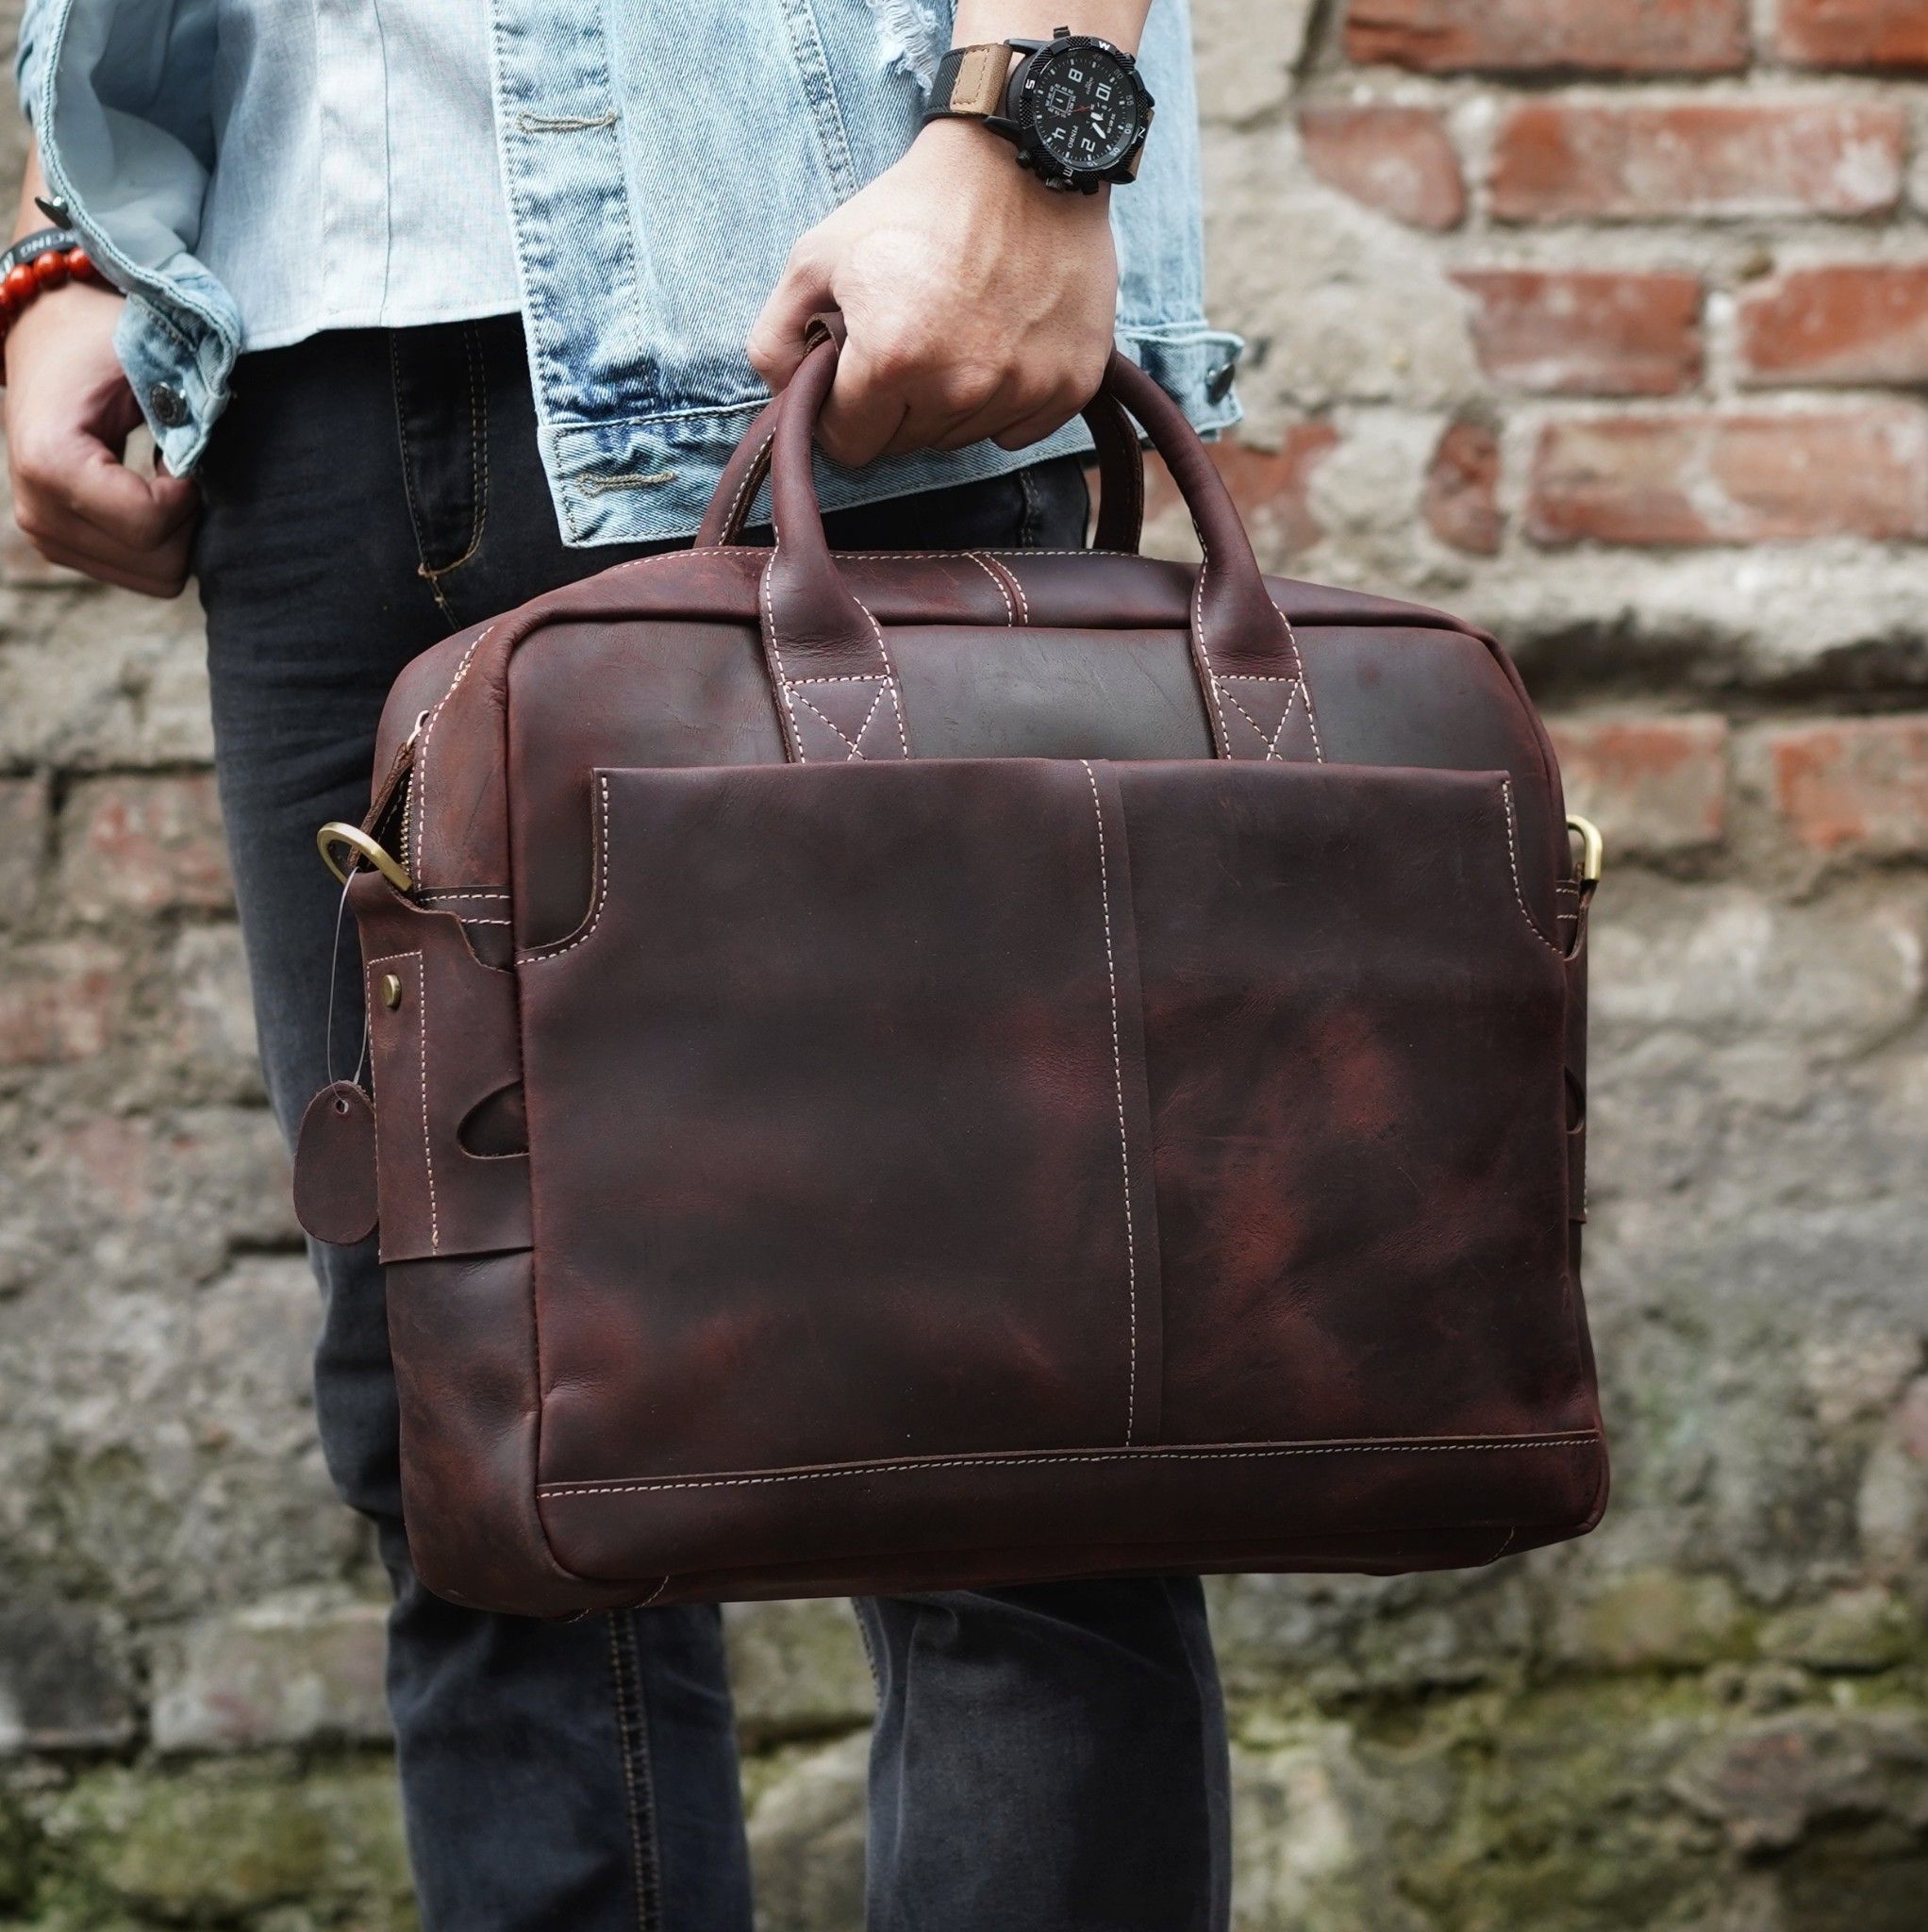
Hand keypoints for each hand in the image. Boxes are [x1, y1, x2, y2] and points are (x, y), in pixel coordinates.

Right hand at [4, 278, 197, 596]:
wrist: (48, 336)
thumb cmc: (101, 339)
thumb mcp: (149, 362)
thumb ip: (189, 417)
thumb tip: (226, 472)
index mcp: (50, 464)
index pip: (150, 527)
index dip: (188, 495)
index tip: (182, 450)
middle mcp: (39, 512)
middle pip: (158, 566)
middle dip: (186, 519)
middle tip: (174, 462)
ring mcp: (47, 536)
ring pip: (153, 577)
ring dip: (174, 530)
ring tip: (158, 474)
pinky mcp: (62, 546)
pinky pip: (141, 572)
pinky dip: (158, 536)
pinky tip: (144, 489)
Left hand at [747, 118, 1116, 466]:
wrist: (1022, 159)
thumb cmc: (916, 206)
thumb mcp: (818, 254)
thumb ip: (776, 337)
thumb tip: (784, 394)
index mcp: (893, 358)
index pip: (851, 445)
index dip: (841, 412)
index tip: (852, 373)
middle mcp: (961, 387)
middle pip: (906, 445)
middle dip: (893, 405)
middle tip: (906, 339)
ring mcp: (1022, 388)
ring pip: (961, 439)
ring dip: (948, 403)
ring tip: (955, 333)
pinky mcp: (1070, 384)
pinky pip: (1016, 430)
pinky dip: (1003, 400)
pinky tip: (1000, 343)